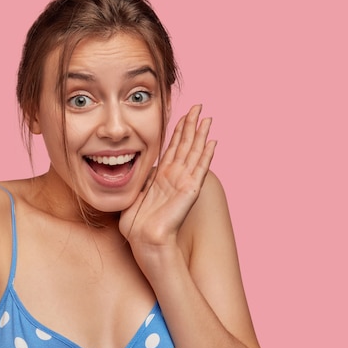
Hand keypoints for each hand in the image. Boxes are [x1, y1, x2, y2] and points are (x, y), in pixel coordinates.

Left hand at [119, 105, 215, 255]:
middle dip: (191, 125)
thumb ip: (139, 181)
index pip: (172, 148)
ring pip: (195, 153)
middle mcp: (175, 177)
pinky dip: (206, 155)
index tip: (182, 114)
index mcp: (162, 178)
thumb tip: (135, 170)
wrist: (145, 241)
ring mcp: (184, 183)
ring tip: (208, 118)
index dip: (178, 131)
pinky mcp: (190, 190)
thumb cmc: (138, 226)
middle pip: (186, 145)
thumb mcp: (134, 196)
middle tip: (198, 106)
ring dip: (201, 135)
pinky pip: (199, 168)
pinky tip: (212, 141)